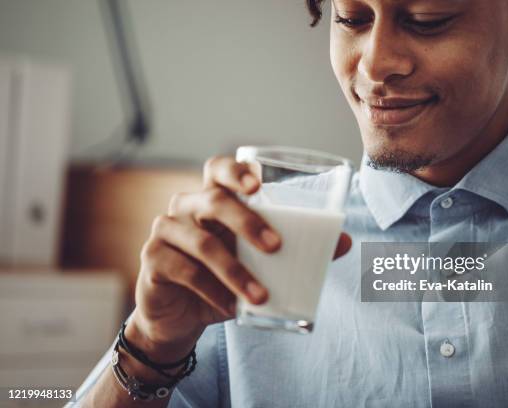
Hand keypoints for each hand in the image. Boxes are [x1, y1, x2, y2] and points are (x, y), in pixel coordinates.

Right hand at [127, 156, 351, 359]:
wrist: (184, 316)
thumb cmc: (225, 280)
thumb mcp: (258, 264)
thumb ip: (296, 249)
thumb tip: (345, 241)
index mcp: (213, 199)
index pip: (218, 169)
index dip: (235, 170)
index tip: (258, 184)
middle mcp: (186, 208)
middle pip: (212, 200)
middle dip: (246, 221)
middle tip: (276, 247)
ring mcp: (166, 231)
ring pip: (200, 242)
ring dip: (234, 270)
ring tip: (260, 296)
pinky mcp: (153, 260)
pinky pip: (183, 270)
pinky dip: (211, 290)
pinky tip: (230, 306)